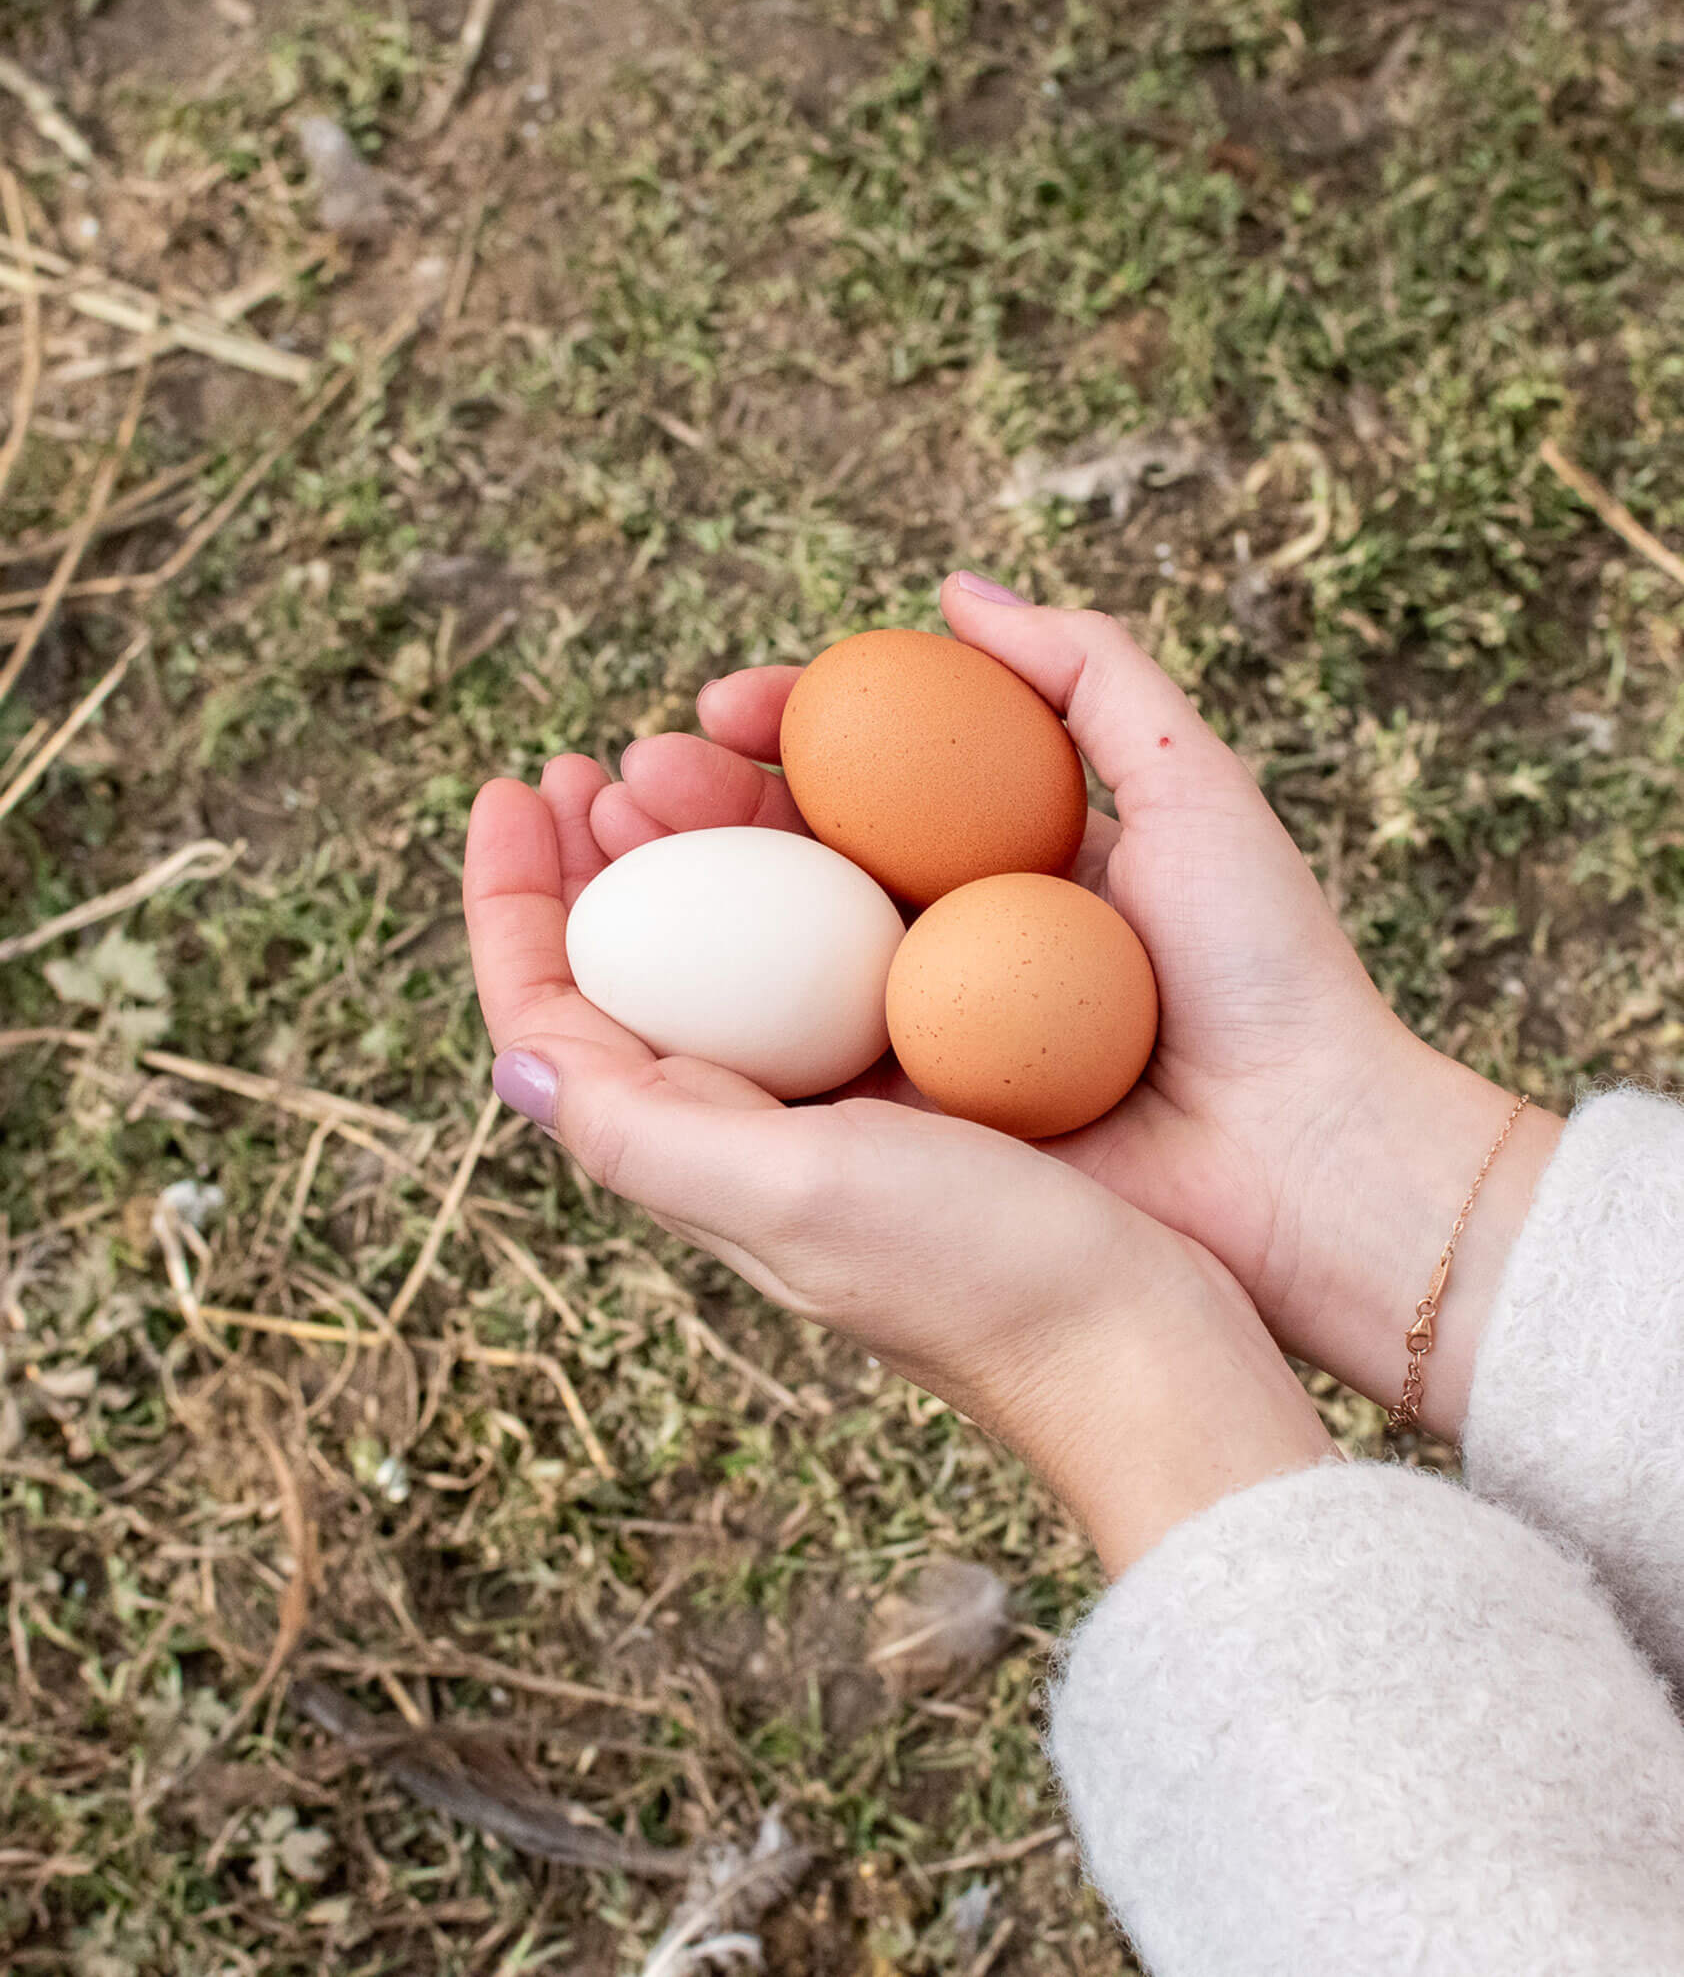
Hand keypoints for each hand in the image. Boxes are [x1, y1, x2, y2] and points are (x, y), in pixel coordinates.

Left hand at [463, 761, 1329, 1573]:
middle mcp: (739, 1138)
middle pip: (622, 980)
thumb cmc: (981, 1275)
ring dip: (683, 863)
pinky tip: (835, 844)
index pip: (549, 1017)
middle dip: (587, 864)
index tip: (515, 784)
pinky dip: (795, 891)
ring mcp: (825, 1120)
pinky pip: (820, 973)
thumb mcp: (798, 1193)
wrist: (1140, 1350)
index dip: (510, 900)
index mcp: (691, 1156)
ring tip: (681, 769)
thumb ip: (647, 1133)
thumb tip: (517, 1062)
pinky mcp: (912, 1101)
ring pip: (718, 967)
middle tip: (594, 762)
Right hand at [593, 572, 1563, 1438]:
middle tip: (633, 777)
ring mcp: (917, 1034)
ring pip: (768, 951)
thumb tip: (951, 592)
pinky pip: (796, 1057)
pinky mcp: (907, 1125)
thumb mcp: (1187, 782)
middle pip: (788, 856)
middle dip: (696, 804)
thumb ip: (1084, 669)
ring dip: (679, 894)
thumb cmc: (1260, 966)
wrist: (1299, 1153)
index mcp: (997, 856)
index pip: (856, 770)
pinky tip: (652, 964)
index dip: (776, 728)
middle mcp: (941, 939)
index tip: (719, 702)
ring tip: (612, 837)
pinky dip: (715, 1010)